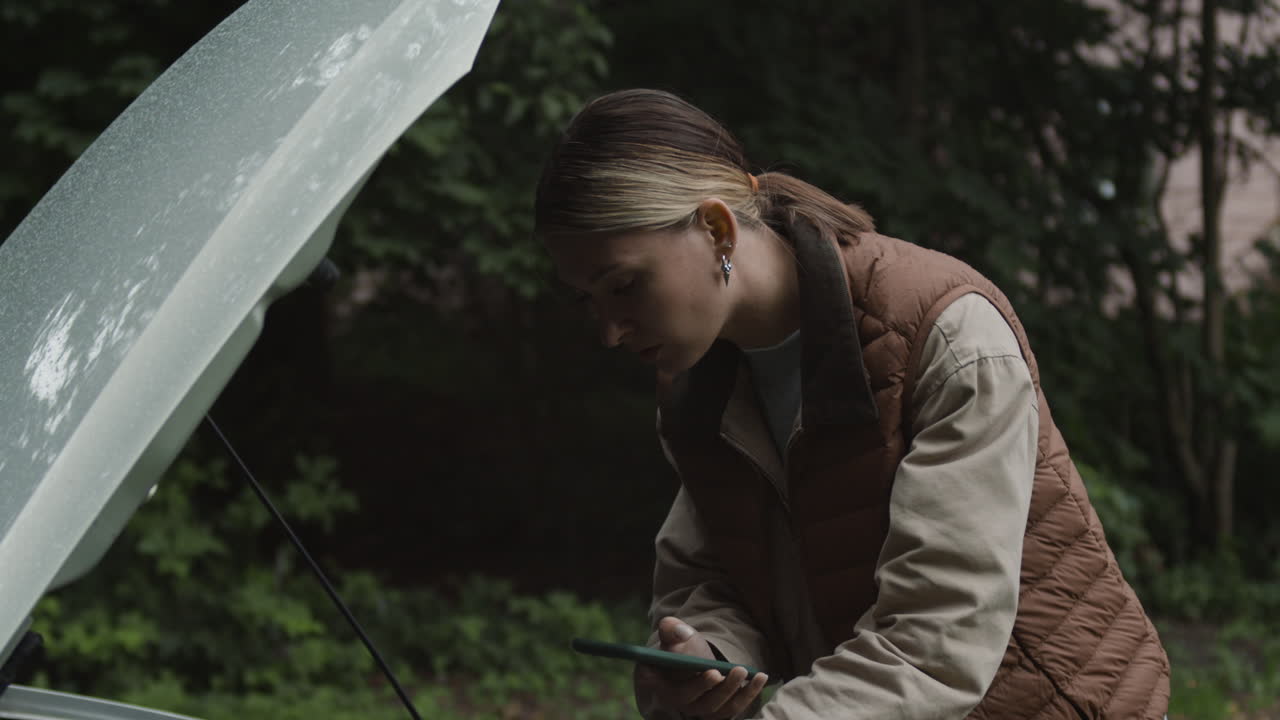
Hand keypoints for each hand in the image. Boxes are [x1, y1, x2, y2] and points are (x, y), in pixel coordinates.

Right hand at [634, 616, 769, 719]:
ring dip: (733, 691)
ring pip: (715, 707)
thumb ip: (671, 628)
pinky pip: (731, 709)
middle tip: (732, 671)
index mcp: (656, 681)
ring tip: (745, 670)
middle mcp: (674, 700)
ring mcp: (695, 708)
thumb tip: (679, 631)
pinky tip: (761, 678)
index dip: (689, 685)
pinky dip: (747, 695)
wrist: (690, 656)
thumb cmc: (678, 644)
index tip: (712, 672)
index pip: (666, 688)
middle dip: (714, 687)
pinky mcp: (714, 711)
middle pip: (693, 701)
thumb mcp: (672, 632)